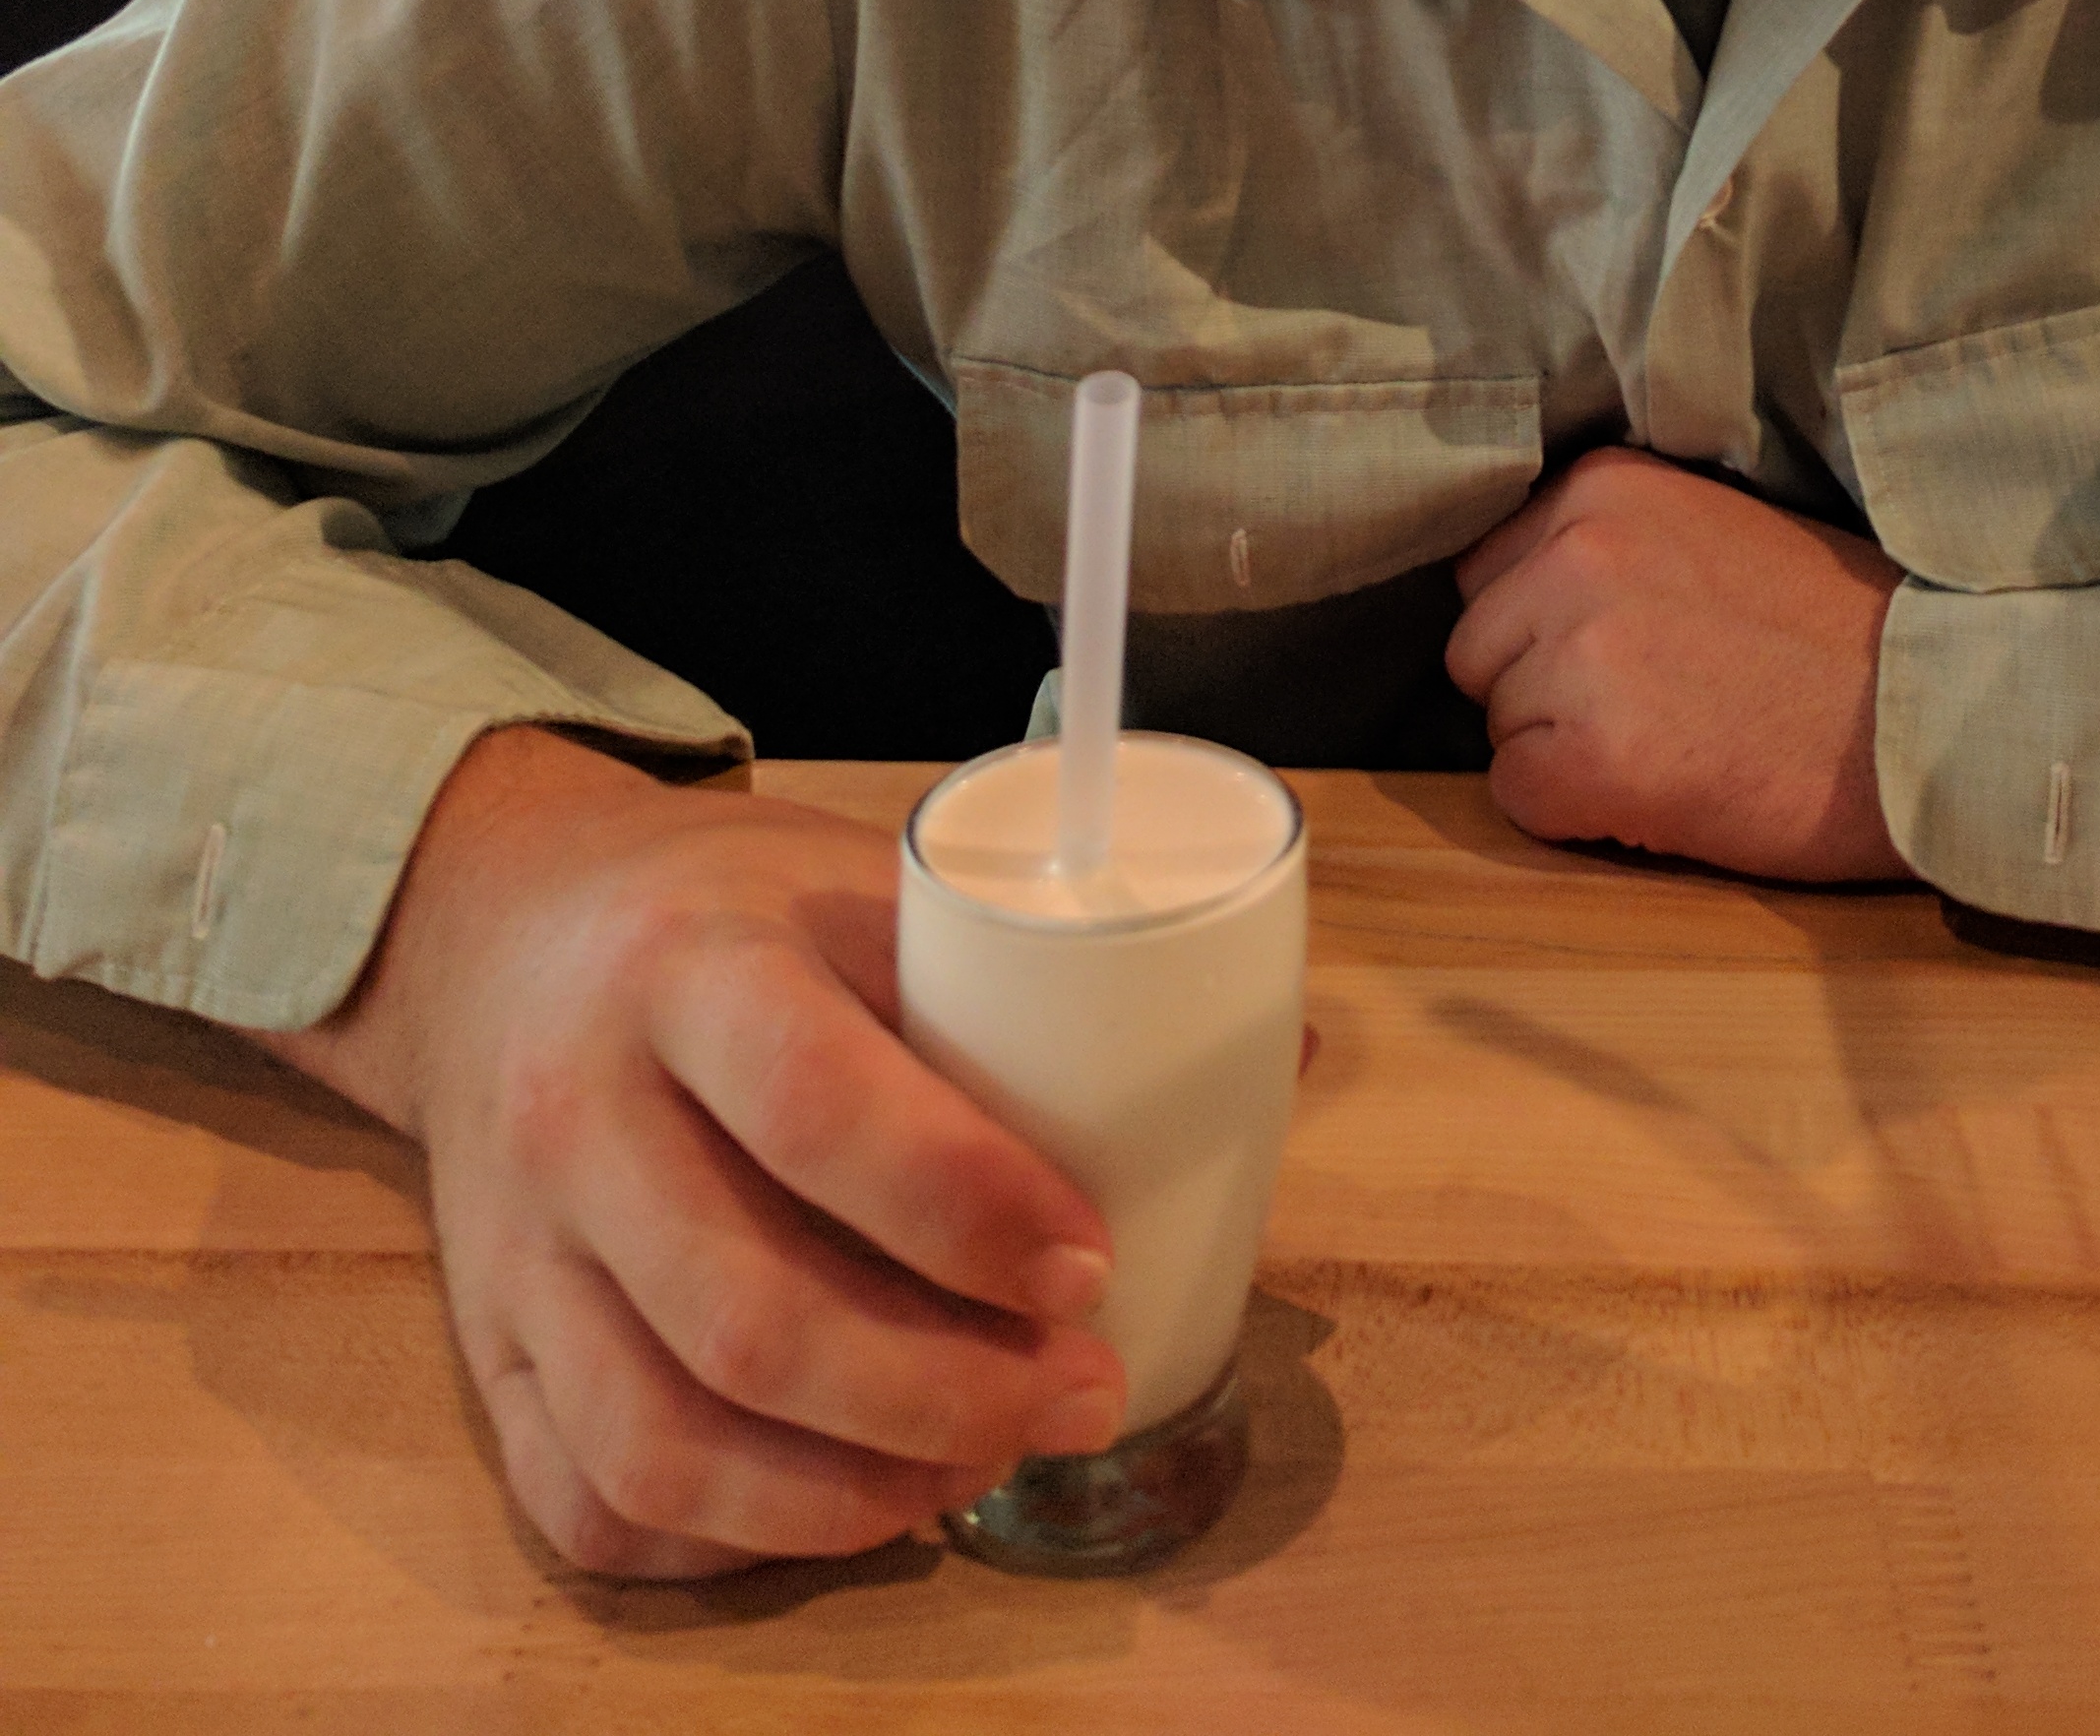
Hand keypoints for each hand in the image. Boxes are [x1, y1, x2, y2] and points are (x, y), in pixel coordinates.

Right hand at [257, 729, 1126, 1579]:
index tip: (1087, 1265)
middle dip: (941, 1389)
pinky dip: (728, 1541)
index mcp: (687, 967)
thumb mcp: (857, 877)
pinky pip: (592, 1503)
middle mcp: (578, 1114)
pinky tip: (845, 1505)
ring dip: (845, 1494)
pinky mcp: (488, 1352)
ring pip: (661, 1441)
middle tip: (1081, 1393)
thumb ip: (1028, 972)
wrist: (499, 932)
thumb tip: (1291, 1052)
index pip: (816, 1107)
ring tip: (978, 1466)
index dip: (967, 1207)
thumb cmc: (727, 910)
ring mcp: (518, 1252)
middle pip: (747, 1314)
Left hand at [1447, 447, 1907, 882]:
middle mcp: (1576, 553)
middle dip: (1541, 690)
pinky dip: (1577, 815)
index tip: (1622, 652)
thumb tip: (1515, 593)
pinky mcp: (1596, 758)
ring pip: (1497, 725)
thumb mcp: (1713, 529)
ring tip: (1675, 746)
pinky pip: (1519, 796)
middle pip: (1478, 649)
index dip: (1542, 627)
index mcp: (1603, 486)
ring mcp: (1582, 655)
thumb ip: (1612, 543)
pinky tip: (1663, 796)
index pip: (1490, 570)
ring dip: (1563, 751)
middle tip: (1654, 709)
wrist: (1937, 719)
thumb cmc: (1836, 636)